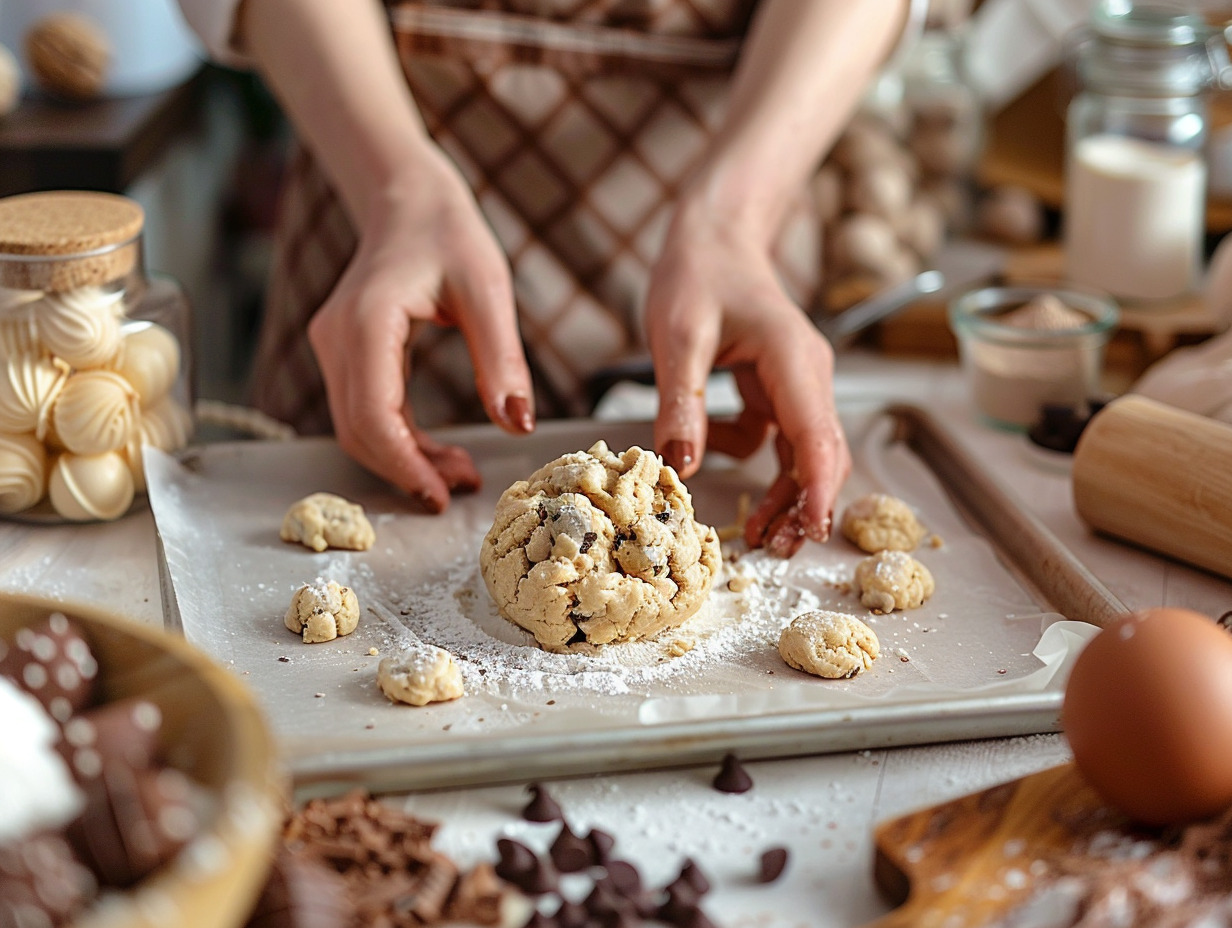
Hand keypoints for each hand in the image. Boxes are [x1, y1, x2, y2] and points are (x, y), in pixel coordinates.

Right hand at [306, 146, 533, 511]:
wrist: (408, 202)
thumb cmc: (449, 235)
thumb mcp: (489, 291)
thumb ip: (502, 359)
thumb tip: (518, 424)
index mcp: (368, 320)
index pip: (372, 415)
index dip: (404, 465)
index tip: (442, 495)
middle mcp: (337, 337)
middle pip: (357, 431)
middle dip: (407, 470)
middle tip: (461, 488)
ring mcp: (333, 347)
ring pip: (356, 428)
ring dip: (404, 460)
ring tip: (459, 472)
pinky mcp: (342, 355)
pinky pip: (363, 412)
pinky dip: (398, 441)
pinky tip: (436, 453)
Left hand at [645, 205, 850, 556]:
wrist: (713, 237)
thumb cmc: (699, 273)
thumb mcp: (677, 336)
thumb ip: (681, 400)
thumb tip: (681, 464)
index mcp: (792, 360)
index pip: (818, 436)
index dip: (819, 489)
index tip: (813, 531)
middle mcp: (807, 376)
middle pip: (822, 455)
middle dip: (804, 505)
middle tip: (776, 551)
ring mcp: (797, 385)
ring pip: (805, 454)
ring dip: (785, 494)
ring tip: (761, 536)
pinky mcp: (779, 392)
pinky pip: (778, 440)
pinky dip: (755, 462)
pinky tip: (711, 452)